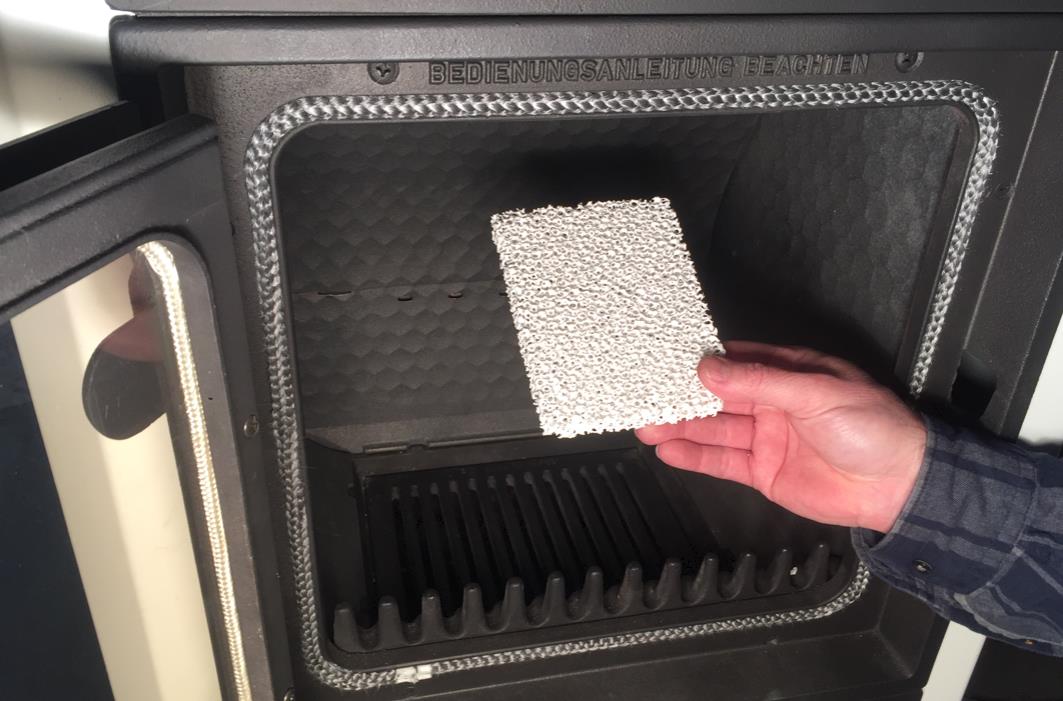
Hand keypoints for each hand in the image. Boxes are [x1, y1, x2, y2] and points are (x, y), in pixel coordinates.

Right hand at [636, 341, 926, 532]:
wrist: (899, 487)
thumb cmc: (873, 428)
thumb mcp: (815, 394)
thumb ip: (760, 383)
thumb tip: (710, 369)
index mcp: (790, 373)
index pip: (737, 362)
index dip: (702, 362)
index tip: (667, 360)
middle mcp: (774, 404)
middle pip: (719, 398)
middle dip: (683, 398)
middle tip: (647, 398)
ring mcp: (767, 439)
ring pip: (715, 430)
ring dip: (681, 427)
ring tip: (646, 425)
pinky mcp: (763, 472)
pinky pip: (723, 461)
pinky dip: (695, 456)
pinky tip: (669, 450)